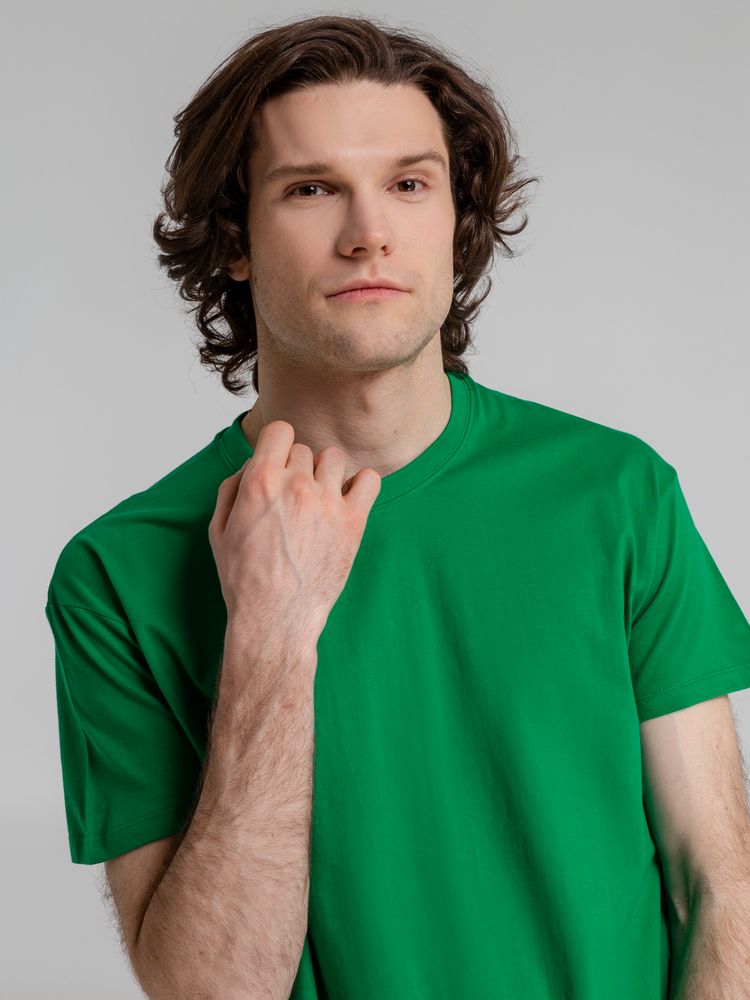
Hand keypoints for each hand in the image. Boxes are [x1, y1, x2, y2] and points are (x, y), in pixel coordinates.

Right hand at [209, 420, 381, 654]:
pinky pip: (369, 480)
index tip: (277, 464)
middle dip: (297, 468)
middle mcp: (296, 486)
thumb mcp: (218, 529)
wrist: (275, 617)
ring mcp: (328, 503)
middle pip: (304, 449)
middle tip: (293, 499)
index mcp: (261, 482)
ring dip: (326, 473)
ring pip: (334, 458)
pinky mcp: (352, 522)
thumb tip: (252, 466)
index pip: (280, 430)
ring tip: (319, 499)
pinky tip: (347, 501)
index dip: (277, 446)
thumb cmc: (244, 579)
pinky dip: (360, 485)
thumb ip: (233, 488)